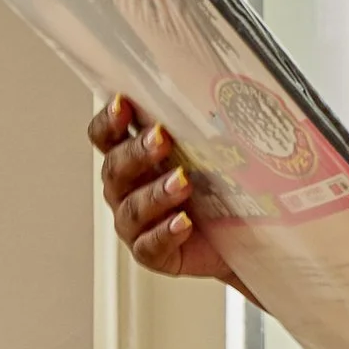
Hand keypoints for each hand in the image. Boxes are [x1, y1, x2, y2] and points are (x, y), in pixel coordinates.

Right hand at [88, 93, 234, 283]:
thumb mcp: (208, 154)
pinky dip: (165, 233)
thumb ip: (197, 132)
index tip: (123, 104)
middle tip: (160, 139)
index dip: (108, 122)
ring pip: (132, 209)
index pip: (106, 137)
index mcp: (132, 160)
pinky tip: (183, 223)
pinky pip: (150, 246)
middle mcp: (126, 191)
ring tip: (182, 182)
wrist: (242, 236)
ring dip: (155, 194)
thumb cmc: (217, 187)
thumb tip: (213, 95)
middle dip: (136, 153)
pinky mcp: (153, 253)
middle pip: (115, 169)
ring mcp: (136, 225)